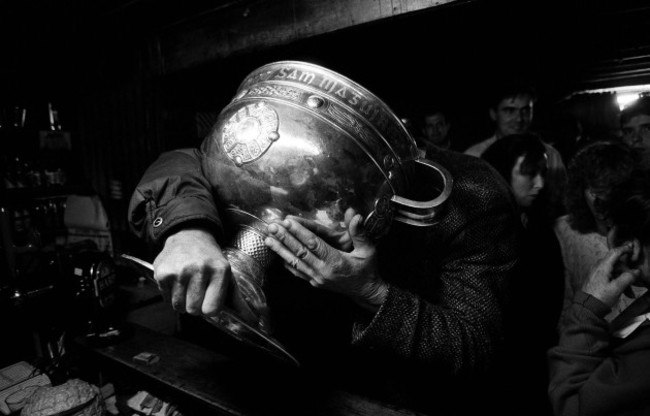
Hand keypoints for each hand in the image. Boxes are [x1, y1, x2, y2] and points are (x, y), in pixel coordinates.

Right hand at [154, 227, 231, 316]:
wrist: (189, 236)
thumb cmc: (210, 260)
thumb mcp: (227, 275)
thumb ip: (237, 300)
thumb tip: (252, 321)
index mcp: (219, 270)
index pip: (212, 309)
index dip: (210, 309)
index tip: (210, 300)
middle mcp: (199, 269)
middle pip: (194, 310)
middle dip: (196, 306)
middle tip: (198, 291)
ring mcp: (179, 271)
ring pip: (178, 306)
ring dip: (183, 301)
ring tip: (188, 286)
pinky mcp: (163, 273)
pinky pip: (166, 299)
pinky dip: (171, 295)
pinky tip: (177, 281)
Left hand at [264, 214, 387, 311]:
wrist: (366, 293)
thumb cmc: (368, 270)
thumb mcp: (368, 250)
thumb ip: (360, 233)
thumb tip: (356, 215)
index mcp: (336, 262)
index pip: (313, 244)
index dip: (299, 232)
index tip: (287, 221)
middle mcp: (323, 271)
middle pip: (300, 252)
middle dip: (284, 238)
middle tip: (271, 226)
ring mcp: (317, 278)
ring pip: (295, 262)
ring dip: (281, 250)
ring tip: (267, 239)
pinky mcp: (314, 282)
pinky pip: (297, 272)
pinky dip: (286, 263)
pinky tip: (277, 255)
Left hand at [581, 243, 640, 306]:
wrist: (587, 307)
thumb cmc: (599, 297)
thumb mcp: (616, 288)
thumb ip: (627, 278)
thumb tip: (636, 272)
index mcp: (603, 267)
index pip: (615, 252)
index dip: (624, 249)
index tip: (632, 250)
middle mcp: (599, 267)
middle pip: (617, 264)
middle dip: (627, 273)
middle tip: (634, 282)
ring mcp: (597, 273)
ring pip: (615, 272)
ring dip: (624, 281)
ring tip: (629, 292)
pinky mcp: (598, 279)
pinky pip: (611, 277)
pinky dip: (618, 283)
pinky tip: (624, 292)